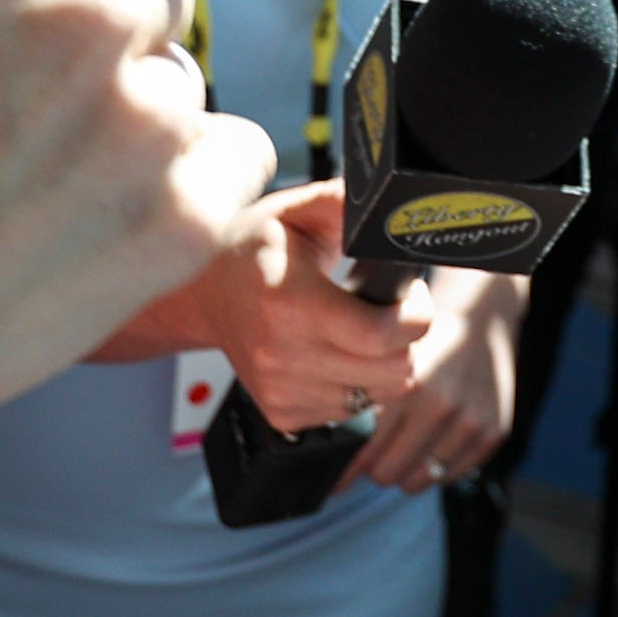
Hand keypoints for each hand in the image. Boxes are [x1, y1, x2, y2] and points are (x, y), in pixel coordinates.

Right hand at [0, 0, 331, 446]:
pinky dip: (189, 192)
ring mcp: (141, 116)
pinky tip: (98, 223)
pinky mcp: (184, 209)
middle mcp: (86, 19)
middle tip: (20, 124)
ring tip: (44, 186)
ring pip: (189, 88)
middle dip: (107, 50)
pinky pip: (234, 159)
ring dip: (141, 129)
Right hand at [200, 180, 433, 430]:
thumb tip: (382, 204)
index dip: (415, 315)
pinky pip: (352, 410)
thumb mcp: (295, 211)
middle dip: (407, 340)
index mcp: (289, 302)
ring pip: (380, 395)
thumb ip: (341, 203)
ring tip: (363, 330)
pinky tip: (338, 353)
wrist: (203, 295)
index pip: (380, 334)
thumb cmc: (251, 250)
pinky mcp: (283, 413)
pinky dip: (358, 383)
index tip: (410, 294)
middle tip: (390, 310)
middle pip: (392, 371)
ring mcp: (281, 390)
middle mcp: (282, 355)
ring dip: (384, 364)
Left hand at [358, 269, 525, 489]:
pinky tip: (431, 441)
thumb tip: (329, 445)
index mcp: (405, 384)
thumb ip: (360, 397)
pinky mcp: (491, 434)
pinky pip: (447, 476)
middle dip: (375, 465)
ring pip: (416, 481)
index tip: (338, 475)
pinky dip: (434, 466)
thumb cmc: (422, 340)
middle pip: (386, 473)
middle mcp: (440, 405)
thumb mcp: (384, 356)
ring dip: (404, 469)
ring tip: (402, 446)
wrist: (480, 318)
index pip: (364, 449)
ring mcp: (469, 422)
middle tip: (375, 449)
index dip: (346, 465)